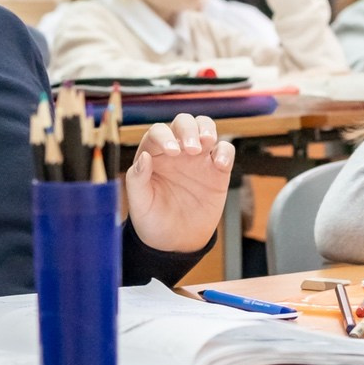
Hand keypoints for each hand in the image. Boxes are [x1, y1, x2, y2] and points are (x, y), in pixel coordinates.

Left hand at [123, 113, 236, 252]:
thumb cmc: (153, 220)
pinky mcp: (217, 170)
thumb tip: (144, 156)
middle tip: (192, 149)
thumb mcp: (139, 204)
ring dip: (207, 129)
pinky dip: (225, 151)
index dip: (164, 136)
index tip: (173, 152)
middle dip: (188, 129)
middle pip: (183, 123)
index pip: (157, 132)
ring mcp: (198, 159)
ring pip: (205, 127)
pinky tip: (220, 164)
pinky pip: (225, 150)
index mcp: (153, 154)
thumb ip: (137, 179)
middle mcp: (176, 151)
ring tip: (207, 143)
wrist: (176, 241)